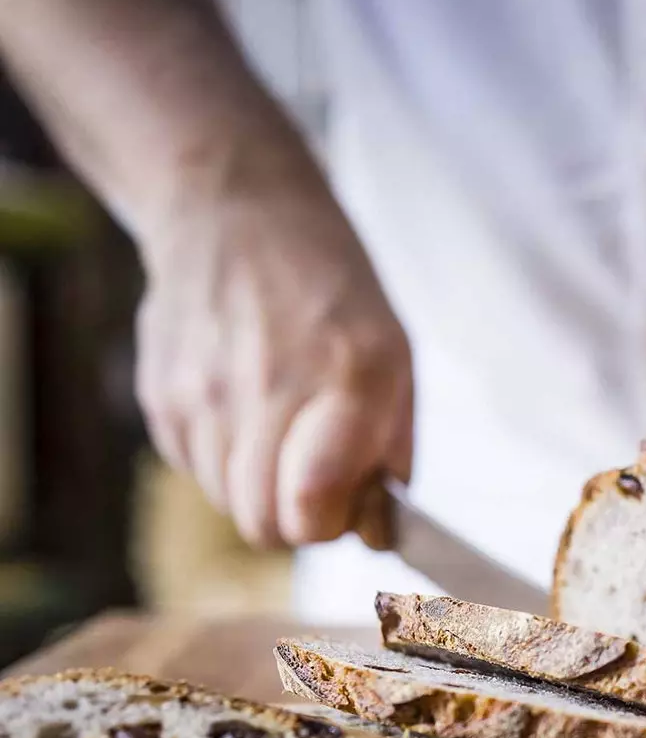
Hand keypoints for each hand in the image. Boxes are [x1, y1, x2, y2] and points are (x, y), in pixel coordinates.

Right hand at [134, 168, 411, 549]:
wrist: (231, 207)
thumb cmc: (328, 284)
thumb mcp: (394, 350)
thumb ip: (394, 443)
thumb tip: (380, 529)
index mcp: (344, 376)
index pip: (311, 509)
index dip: (333, 524)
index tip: (348, 502)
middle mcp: (265, 388)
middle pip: (264, 525)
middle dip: (298, 520)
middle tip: (318, 480)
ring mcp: (201, 393)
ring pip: (228, 503)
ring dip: (260, 489)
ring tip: (281, 432)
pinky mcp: (159, 395)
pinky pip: (194, 469)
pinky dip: (223, 459)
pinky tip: (242, 408)